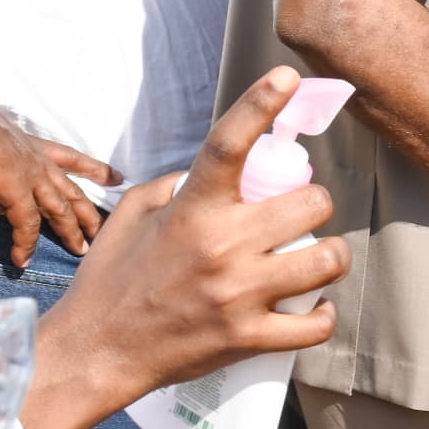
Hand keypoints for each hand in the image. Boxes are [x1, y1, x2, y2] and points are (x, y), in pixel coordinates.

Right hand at [0, 79, 107, 266]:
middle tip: (101, 233)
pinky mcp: (14, 189)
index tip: (117, 177)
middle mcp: (38, 161)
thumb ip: (0, 152)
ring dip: (70, 233)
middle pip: (73, 192)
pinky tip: (21, 260)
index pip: (73, 158)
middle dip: (89, 214)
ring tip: (80, 252)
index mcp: (34, 145)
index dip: (95, 169)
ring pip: (60, 210)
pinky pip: (26, 224)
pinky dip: (25, 244)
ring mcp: (30, 175)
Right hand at [27, 70, 347, 428]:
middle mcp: (220, 246)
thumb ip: (175, 185)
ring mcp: (238, 294)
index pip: (228, 144)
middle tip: (302, 214)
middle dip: (316, 204)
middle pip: (312, 204)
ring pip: (327, 260)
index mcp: (191, 210)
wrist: (98, 350)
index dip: (259, 104)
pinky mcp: (249, 338)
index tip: (286, 77)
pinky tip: (315, 305)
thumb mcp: (131, 216)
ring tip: (316, 256)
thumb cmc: (113, 280)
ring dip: (330, 255)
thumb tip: (211, 169)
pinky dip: (323, 314)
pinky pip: (315, 323)